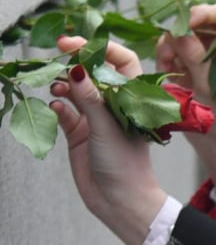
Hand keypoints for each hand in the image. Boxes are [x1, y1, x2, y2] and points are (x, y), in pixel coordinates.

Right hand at [50, 62, 166, 244]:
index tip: (76, 43)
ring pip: (76, 90)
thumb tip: (76, 68)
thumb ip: (90, 97)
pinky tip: (53, 104)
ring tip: (54, 84)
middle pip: (94, 72)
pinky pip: (65, 111)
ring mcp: (96, 117)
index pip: (120, 61)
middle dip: (77, 62)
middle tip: (57, 54)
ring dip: (64, 83)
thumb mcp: (107, 126)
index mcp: (132, 97)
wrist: (118, 201)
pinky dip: (58, 105)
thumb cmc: (125, 163)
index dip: (100, 48)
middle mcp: (114, 104)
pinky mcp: (79, 133)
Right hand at [155, 1, 215, 195]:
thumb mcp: (212, 89)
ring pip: (181, 31)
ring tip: (170, 67)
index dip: (204, 12)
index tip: (186, 24)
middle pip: (198, 17)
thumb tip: (179, 32)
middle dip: (181, 30)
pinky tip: (168, 72)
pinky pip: (171, 47)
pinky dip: (165, 55)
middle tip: (171, 50)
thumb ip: (198, 59)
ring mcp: (205, 50)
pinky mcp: (188, 60)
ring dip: (171, 45)